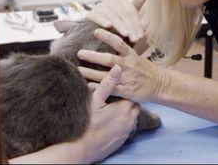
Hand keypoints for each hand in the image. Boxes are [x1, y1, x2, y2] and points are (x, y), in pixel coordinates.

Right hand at [8, 65, 138, 163]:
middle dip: (126, 101)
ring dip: (125, 113)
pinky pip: (128, 128)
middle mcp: (130, 120)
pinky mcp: (123, 140)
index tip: (117, 90)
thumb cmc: (87, 123)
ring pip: (132, 117)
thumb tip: (117, 67)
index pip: (132, 95)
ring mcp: (127, 131)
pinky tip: (111, 122)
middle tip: (114, 99)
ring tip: (113, 110)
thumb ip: (108, 84)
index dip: (124, 91)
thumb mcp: (95, 100)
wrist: (83, 149)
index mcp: (125, 108)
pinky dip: (123, 123)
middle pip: (134, 106)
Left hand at [78, 28, 166, 102]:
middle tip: (79, 53)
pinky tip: (88, 86)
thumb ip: (123, 49)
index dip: (108, 36)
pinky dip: (99, 87)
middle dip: (93, 56)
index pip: (119, 43)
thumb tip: (111, 36)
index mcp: (131, 55)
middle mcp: (128, 66)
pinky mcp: (127, 91)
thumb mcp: (137, 55)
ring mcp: (127, 79)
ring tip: (78, 70)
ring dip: (91, 73)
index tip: (95, 31)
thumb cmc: (145, 69)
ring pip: (107, 75)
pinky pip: (111, 89)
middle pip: (109, 59)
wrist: (160, 84)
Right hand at [86, 0, 149, 43]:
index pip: (131, 11)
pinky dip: (103, 21)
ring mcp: (99, 7)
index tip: (141, 37)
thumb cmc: (115, 27)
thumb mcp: (127, 16)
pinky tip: (108, 26)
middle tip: (135, 39)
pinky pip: (97, 16)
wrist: (96, 37)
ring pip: (112, 15)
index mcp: (119, 0)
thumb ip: (137, 2)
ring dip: (119, 25)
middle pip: (123, 13)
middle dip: (130, 27)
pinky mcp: (90, 14)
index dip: (137, 24)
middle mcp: (109, 1)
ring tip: (125, 35)